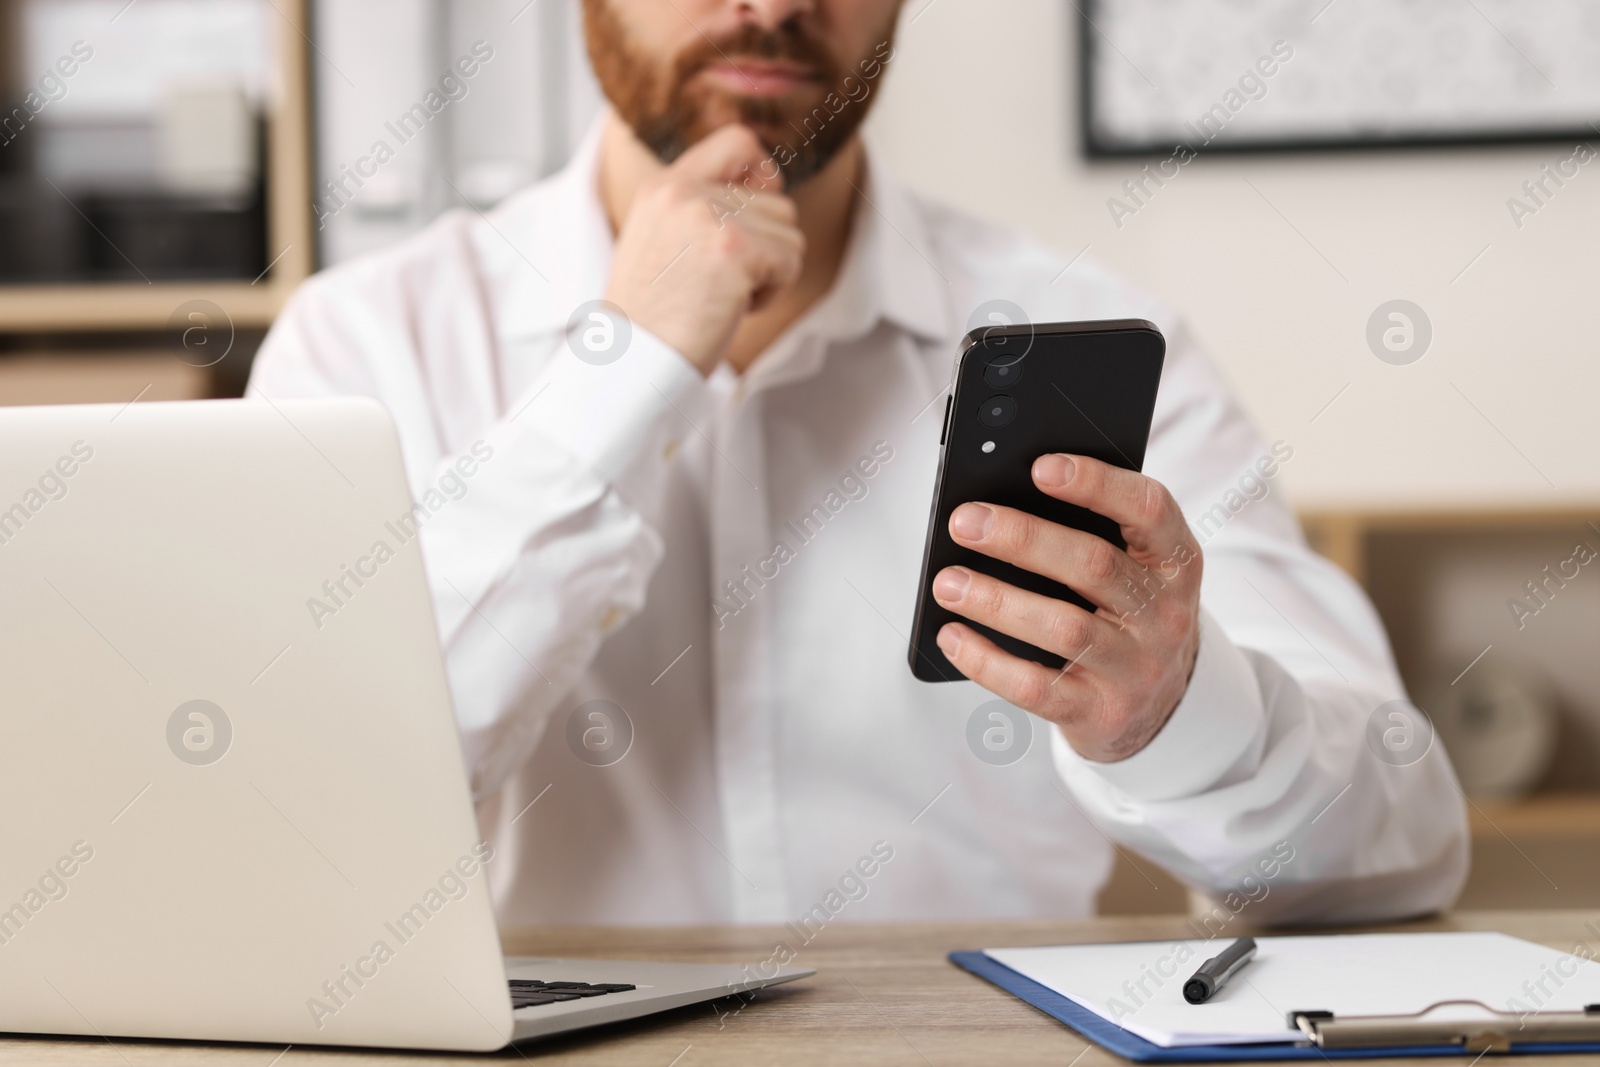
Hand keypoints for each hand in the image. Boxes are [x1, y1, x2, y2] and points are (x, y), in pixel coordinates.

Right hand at [605, 125, 803, 372]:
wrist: (635, 361)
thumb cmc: (653, 317)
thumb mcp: (661, 241)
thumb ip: (701, 210)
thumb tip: (769, 187)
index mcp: (663, 187)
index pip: (736, 141)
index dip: (762, 172)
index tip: (756, 210)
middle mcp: (685, 192)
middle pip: (776, 200)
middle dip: (765, 245)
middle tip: (723, 281)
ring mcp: (710, 217)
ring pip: (789, 232)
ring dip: (769, 271)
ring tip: (724, 294)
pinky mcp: (736, 249)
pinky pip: (790, 261)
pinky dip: (772, 292)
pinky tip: (733, 307)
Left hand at [932, 453, 1202, 761]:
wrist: (1159, 708)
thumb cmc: (1126, 616)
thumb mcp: (1134, 571)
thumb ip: (1091, 534)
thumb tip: (1000, 505)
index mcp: (1174, 561)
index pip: (1149, 509)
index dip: (1097, 484)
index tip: (1040, 466)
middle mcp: (1165, 614)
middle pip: (1094, 565)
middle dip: (1022, 538)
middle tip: (965, 522)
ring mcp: (1136, 667)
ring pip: (1063, 628)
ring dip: (996, 601)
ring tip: (946, 582)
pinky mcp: (1101, 712)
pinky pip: (1037, 687)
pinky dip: (987, 661)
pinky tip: (952, 636)